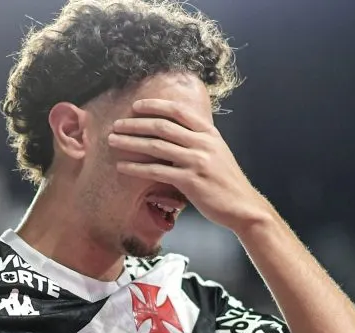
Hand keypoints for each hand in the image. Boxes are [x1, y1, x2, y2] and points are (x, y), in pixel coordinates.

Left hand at [108, 99, 274, 232]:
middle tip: (116, 124)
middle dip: (135, 124)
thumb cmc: (225, 179)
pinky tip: (122, 167)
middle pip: (162, 127)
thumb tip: (173, 130)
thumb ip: (197, 139)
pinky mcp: (190, 181)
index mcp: (209, 132)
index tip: (135, 106)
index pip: (178, 111)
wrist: (242, 205)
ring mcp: (196, 161)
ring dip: (130, 142)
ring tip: (112, 141)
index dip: (154, 106)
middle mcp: (203, 143)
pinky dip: (136, 168)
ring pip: (155, 146)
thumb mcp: (216, 151)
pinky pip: (156, 171)